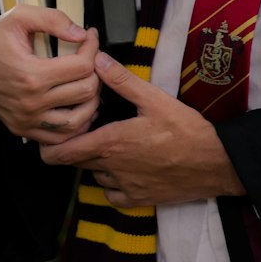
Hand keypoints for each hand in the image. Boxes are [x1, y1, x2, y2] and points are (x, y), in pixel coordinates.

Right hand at [0, 6, 100, 143]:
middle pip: (85, 93)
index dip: (93, 47)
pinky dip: (75, 125)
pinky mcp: (22, 130)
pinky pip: (59, 138)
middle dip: (96, 71)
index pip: (82, 67)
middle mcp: (30, 103)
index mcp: (31, 75)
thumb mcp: (20, 16)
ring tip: (89, 82)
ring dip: (91, 101)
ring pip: (77, 122)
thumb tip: (81, 33)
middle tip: (92, 58)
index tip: (91, 36)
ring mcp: (26, 120)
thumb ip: (53, 20)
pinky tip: (78, 105)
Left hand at [39, 52, 245, 207]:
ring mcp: (124, 188)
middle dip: (75, 147)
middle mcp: (112, 169)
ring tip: (108, 144)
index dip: (49, 147)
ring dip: (95, 162)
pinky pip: (112, 194)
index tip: (47, 137)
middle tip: (84, 130)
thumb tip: (98, 61)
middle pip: (77, 163)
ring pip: (95, 176)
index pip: (64, 153)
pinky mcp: (138, 200)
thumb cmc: (184, 130)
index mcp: (111, 143)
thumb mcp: (154, 98)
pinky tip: (122, 166)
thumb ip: (123, 81)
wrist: (213, 163)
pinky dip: (110, 182)